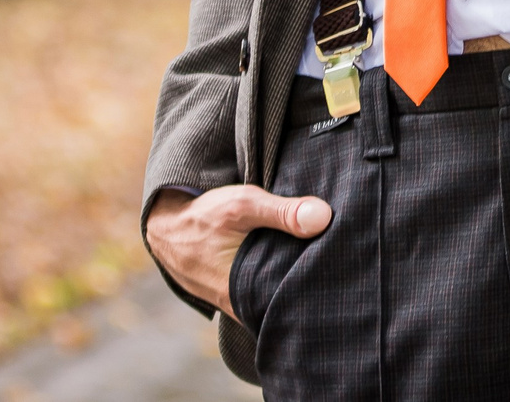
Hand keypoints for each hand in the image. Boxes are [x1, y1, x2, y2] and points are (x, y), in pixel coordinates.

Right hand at [145, 184, 332, 316]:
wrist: (164, 224)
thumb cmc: (203, 216)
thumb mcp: (243, 204)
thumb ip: (283, 212)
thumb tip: (324, 217)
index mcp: (245, 292)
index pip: (294, 301)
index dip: (318, 288)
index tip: (345, 273)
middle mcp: (242, 305)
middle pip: (287, 300)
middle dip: (309, 284)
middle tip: (341, 266)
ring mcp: (237, 302)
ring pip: (274, 296)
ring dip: (292, 280)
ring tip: (323, 262)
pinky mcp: (235, 293)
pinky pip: (263, 291)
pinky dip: (277, 278)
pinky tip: (296, 261)